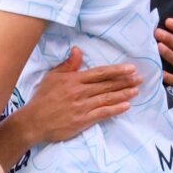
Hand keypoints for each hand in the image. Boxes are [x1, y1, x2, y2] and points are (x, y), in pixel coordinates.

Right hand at [19, 47, 139, 144]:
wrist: (33, 122)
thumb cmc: (42, 99)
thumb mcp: (52, 77)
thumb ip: (68, 65)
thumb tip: (78, 50)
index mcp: (73, 80)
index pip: (99, 73)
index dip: (116, 71)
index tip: (130, 68)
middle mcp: (79, 92)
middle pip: (106, 85)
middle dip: (125, 81)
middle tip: (140, 79)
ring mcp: (81, 107)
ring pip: (107, 98)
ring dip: (123, 94)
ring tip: (136, 91)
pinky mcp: (82, 121)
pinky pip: (102, 114)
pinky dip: (115, 110)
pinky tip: (126, 106)